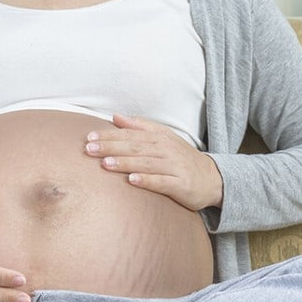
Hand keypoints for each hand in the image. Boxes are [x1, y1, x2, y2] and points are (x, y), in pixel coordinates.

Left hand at [85, 114, 223, 210]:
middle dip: (111, 147)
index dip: (109, 135)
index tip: (89, 137)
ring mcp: (174, 167)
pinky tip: (132, 180)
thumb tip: (115, 117)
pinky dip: (147, 180)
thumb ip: (139, 126)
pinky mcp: (180, 184)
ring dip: (125, 163)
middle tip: (89, 149)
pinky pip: (162, 182)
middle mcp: (166, 149)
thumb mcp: (163, 137)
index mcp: (159, 137)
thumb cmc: (180, 157)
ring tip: (105, 163)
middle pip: (135, 147)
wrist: (212, 178)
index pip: (130, 134)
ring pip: (146, 163)